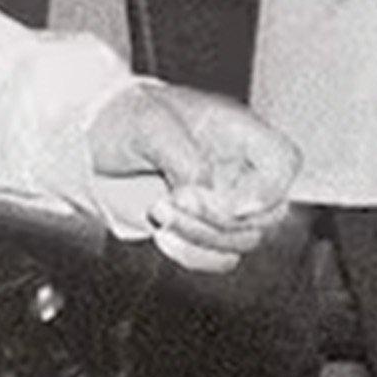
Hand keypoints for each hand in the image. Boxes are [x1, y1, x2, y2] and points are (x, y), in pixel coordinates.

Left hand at [84, 79, 298, 273]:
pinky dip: (193, 254)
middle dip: (220, 218)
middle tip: (173, 202)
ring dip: (201, 236)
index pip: (284, 162)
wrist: (92, 142)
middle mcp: (240, 169)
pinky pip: (219, 257)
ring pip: (244, 240)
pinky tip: (163, 236)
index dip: (270, 189)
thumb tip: (202, 192)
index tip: (230, 203)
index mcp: (238, 132)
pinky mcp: (204, 229)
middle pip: (270, 212)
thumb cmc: (125, 118)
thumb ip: (184, 158)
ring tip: (158, 212)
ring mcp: (224, 202)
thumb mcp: (149, 124)